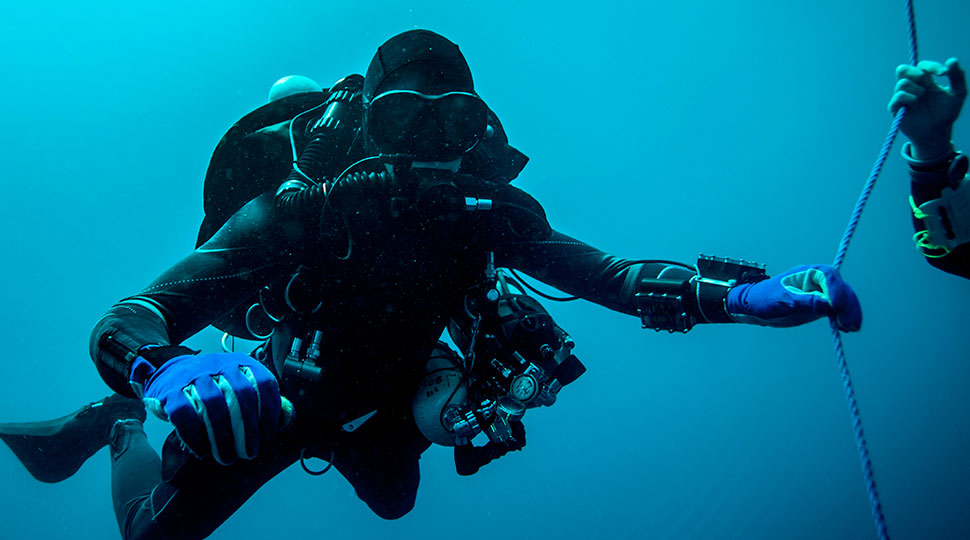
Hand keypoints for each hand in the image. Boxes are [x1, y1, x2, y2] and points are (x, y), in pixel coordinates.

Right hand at [130, 351, 293, 464]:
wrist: (169, 373)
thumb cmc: (213, 387)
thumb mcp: (240, 386)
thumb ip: (264, 401)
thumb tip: (286, 419)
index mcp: (243, 363)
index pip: (265, 382)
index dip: (271, 410)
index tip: (268, 434)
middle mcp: (221, 365)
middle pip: (241, 396)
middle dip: (248, 430)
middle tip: (249, 453)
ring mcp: (195, 375)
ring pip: (214, 405)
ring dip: (223, 438)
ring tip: (227, 457)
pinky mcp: (171, 390)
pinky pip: (184, 413)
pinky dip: (194, 436)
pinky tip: (201, 451)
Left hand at [726, 265, 861, 331]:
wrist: (755, 307)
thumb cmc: (764, 299)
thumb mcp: (781, 300)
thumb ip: (804, 301)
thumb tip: (827, 304)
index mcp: (807, 273)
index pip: (829, 276)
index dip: (836, 289)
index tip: (836, 306)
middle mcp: (817, 282)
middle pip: (841, 288)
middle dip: (847, 304)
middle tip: (847, 322)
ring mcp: (821, 294)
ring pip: (844, 299)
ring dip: (850, 312)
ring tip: (850, 327)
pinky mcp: (821, 306)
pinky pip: (839, 310)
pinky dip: (845, 317)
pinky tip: (847, 328)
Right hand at [889, 58, 966, 159]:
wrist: (937, 132)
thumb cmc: (947, 113)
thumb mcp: (958, 93)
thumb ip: (958, 76)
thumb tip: (952, 60)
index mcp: (925, 81)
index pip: (922, 66)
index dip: (932, 66)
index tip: (944, 73)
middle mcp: (912, 88)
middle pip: (902, 70)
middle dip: (915, 73)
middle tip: (926, 81)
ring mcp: (903, 97)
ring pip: (902, 83)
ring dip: (916, 89)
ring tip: (922, 98)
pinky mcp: (896, 108)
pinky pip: (898, 96)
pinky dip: (909, 97)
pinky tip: (916, 103)